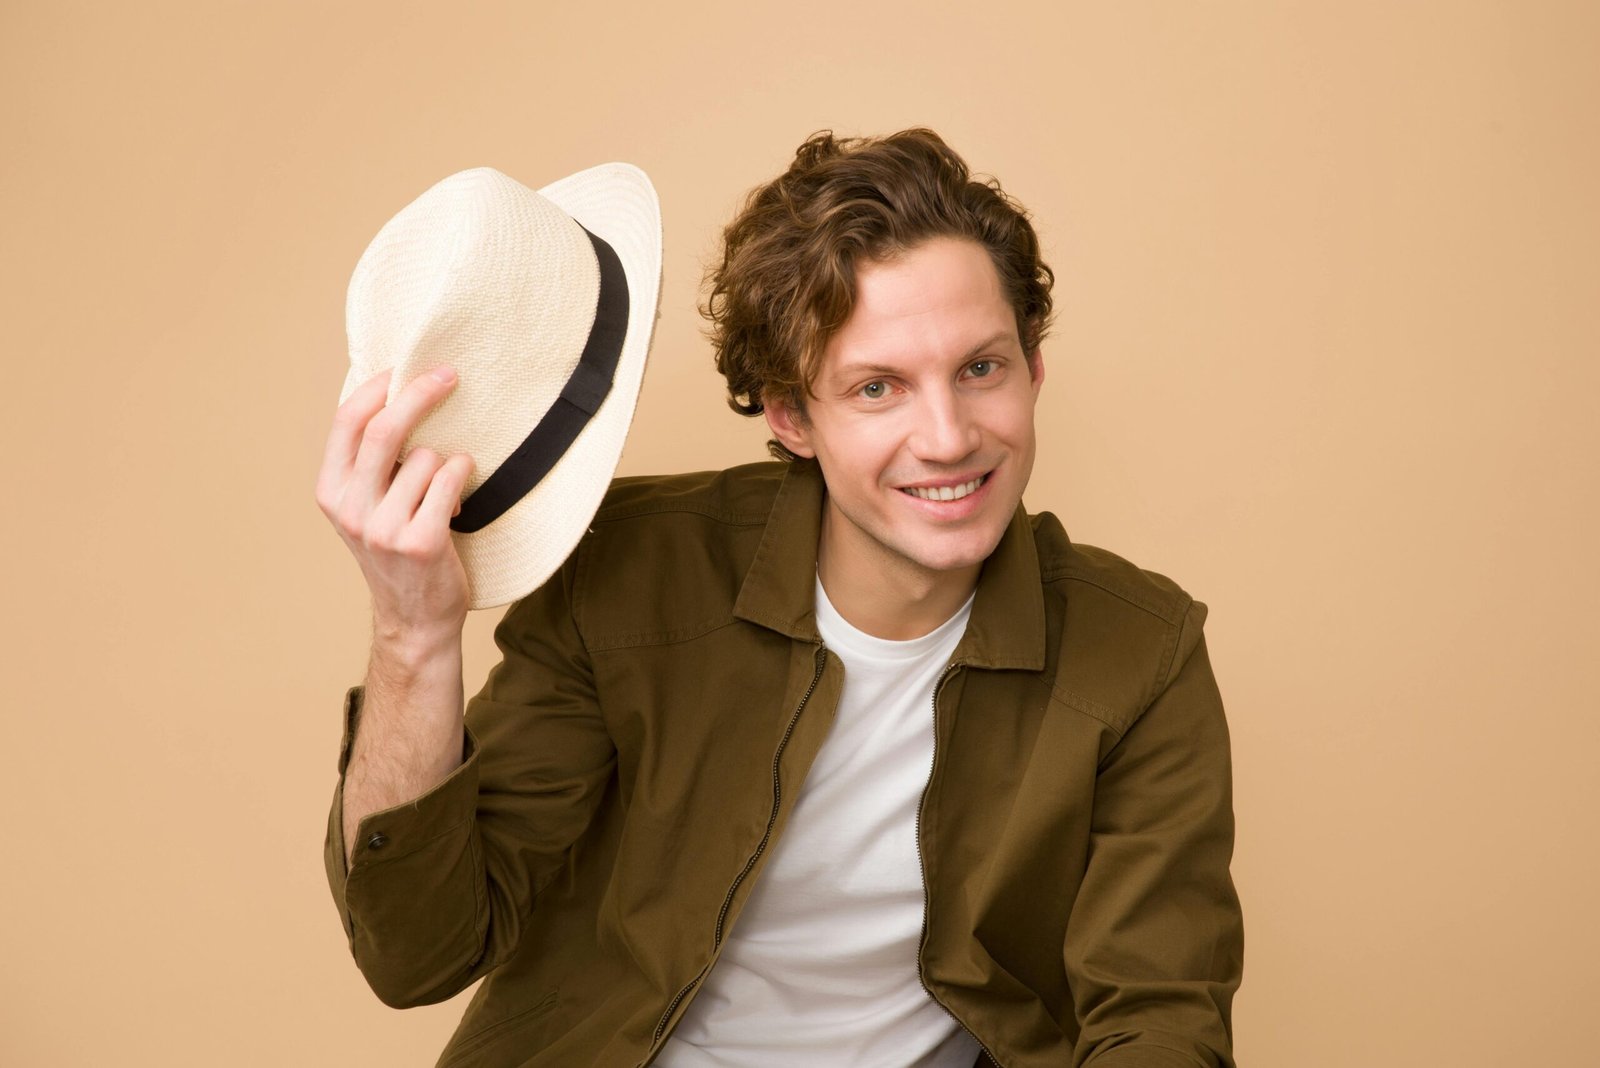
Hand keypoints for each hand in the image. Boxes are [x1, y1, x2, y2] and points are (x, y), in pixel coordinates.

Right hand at [316, 366, 475, 645]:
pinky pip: (450, 479)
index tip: (402, 368)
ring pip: (428, 457)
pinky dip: (463, 476)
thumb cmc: (397, 552)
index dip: (375, 388)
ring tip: (445, 493)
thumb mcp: (366, 507)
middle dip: (420, 393)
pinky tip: (459, 500)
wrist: (414, 619)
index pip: (346, 422)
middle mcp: (351, 508)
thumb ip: (370, 464)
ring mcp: (384, 528)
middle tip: (449, 375)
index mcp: (331, 492)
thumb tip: (394, 394)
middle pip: (385, 429)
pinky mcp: (420, 541)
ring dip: (448, 463)